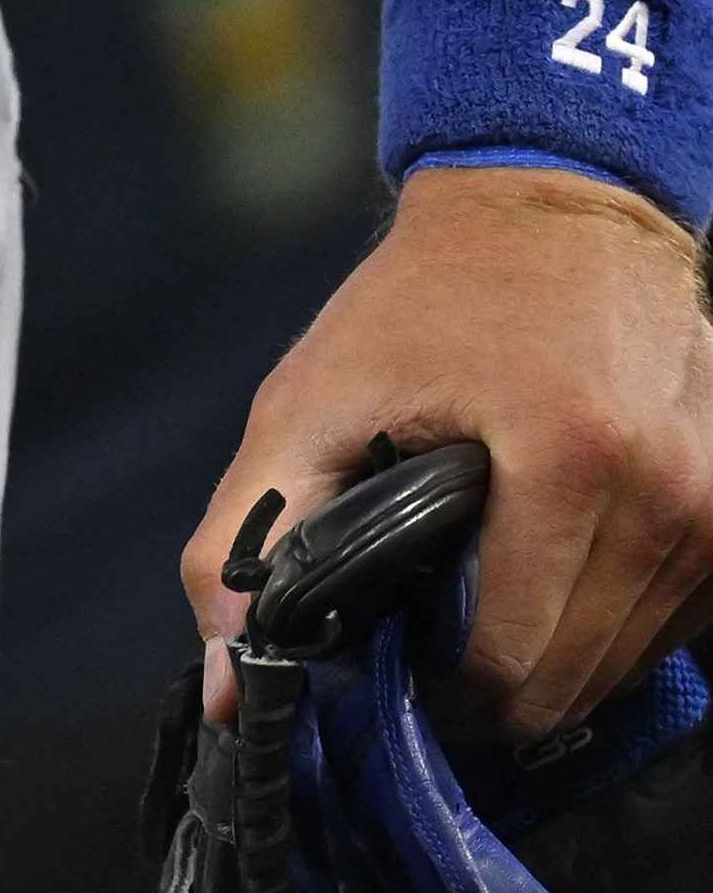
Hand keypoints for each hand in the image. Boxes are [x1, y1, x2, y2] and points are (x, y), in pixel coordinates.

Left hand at [184, 163, 712, 735]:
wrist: (550, 202)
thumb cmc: (427, 300)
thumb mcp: (311, 395)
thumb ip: (246, 533)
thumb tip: (224, 689)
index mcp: (568, 454)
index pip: (502, 665)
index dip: (432, 681)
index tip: (394, 646)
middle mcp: (665, 488)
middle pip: (565, 682)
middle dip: (487, 675)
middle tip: (432, 618)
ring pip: (621, 668)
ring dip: (550, 651)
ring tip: (489, 579)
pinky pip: (668, 629)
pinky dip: (605, 623)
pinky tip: (551, 563)